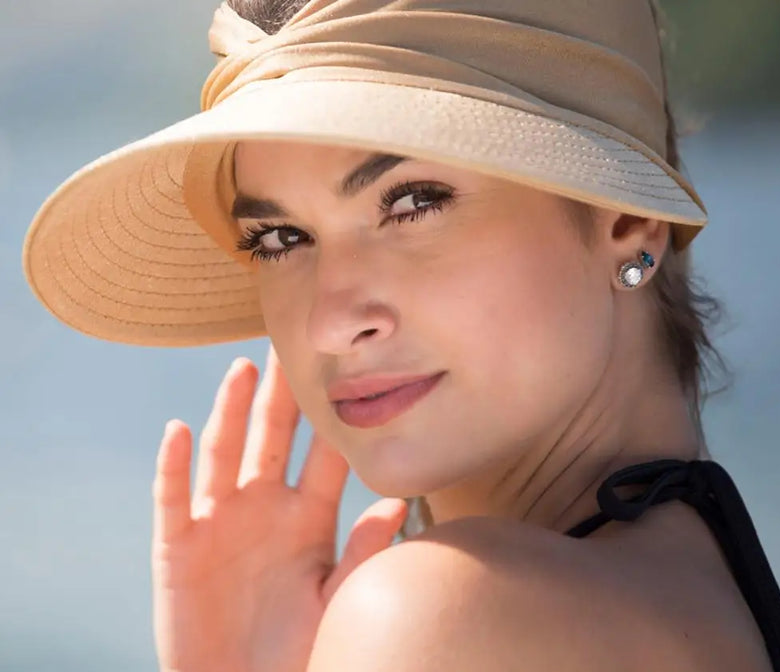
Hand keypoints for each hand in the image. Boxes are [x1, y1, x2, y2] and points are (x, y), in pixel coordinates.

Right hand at [151, 349, 407, 671]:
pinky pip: (174, 498)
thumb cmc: (297, 652)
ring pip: (225, 452)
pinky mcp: (179, 546)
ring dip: (231, 411)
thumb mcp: (336, 599)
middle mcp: (264, 507)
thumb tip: (400, 504)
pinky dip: (173, 465)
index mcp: (308, 516)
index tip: (347, 372)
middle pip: (273, 438)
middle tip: (290, 345)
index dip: (333, 417)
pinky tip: (177, 431)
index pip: (323, 455)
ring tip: (244, 370)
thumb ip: (361, 551)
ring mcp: (220, 522)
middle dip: (282, 395)